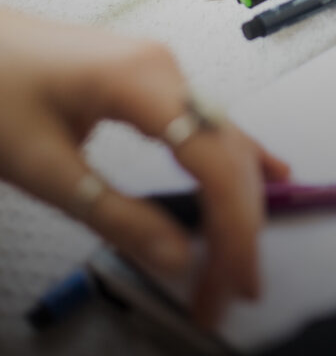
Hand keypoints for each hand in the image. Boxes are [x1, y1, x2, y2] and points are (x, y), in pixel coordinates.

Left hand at [0, 7, 288, 325]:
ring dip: (236, 201)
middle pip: (229, 154)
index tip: (226, 284)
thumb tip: (176, 255)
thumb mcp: (45, 166)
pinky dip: (235, 158)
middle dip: (238, 226)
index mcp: (143, 81)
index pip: (215, 163)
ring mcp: (163, 70)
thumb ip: (115, 215)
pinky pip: (207, 122)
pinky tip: (267, 172)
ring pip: (224, 140)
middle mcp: (166, 68)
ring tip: (238, 259)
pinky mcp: (153, 80)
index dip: (231, 230)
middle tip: (232, 290)